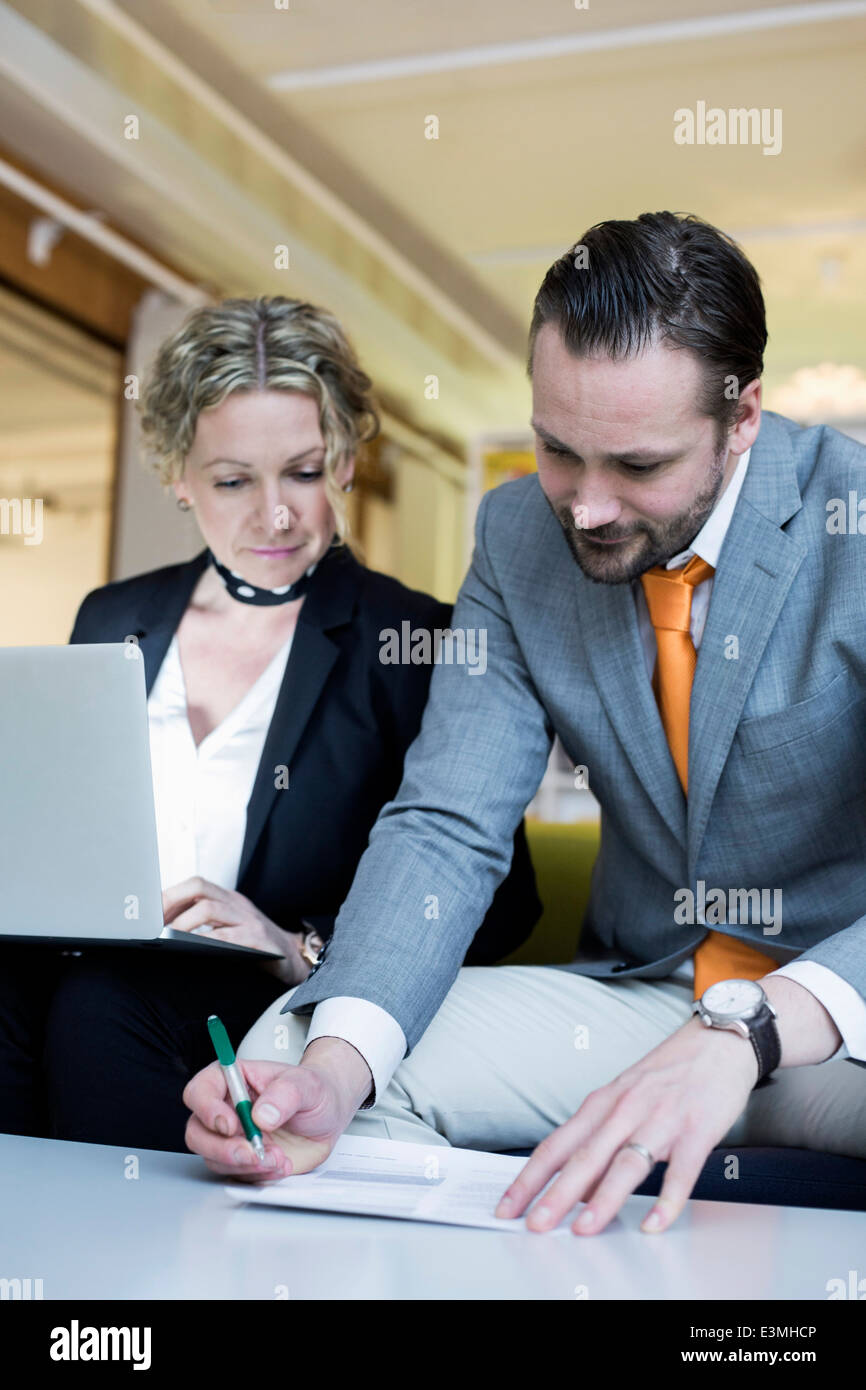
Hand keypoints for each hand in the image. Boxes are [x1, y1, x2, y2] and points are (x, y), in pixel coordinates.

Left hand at [163, 876, 307, 984]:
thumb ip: (204, 924)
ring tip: (167, 938)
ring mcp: (248, 920)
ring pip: (209, 909)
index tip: (148, 912)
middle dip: (171, 902)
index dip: (169, 895)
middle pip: (199, 887)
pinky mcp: (259, 939)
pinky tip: (193, 951)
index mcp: (227, 899)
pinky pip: (228, 937)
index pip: (194, 885)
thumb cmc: (255, 945)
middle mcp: (237, 904)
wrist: (294, 958)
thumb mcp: (229, 928)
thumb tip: (163, 928)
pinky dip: (207, 942)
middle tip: (153, 923)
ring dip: (183, 923)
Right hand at [183, 1038, 373, 1181]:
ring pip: (214, 1158)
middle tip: (250, 1153)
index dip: (206, 1109)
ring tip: (278, 1158)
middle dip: (220, 1149)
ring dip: (244, 1165)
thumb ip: (285, 1094)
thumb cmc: (314, 1090)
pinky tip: (281, 1165)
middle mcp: (226, 1109)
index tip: (230, 1124)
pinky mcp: (244, 1161)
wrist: (330, 1113)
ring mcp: (233, 1138)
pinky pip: (237, 1175)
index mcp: (233, 1080)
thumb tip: (261, 1115)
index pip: (200, 1091)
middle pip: (198, 1132)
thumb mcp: (307, 1084)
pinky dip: (258, 1176)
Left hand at [495, 1016, 758, 1235]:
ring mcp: (661, 1120)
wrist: (717, 1042)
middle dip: (556, 1195)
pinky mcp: (696, 1131)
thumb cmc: (668, 1072)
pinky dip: (667, 1200)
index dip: (529, 1178)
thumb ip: (599, 1138)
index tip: (508, 1206)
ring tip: (584, 1229)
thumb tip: (577, 1188)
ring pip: (626, 1164)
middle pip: (584, 1157)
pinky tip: (654, 1223)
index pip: (556, 1145)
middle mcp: (625, 1110)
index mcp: (602, 1103)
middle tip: (535, 1225)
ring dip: (603, 1200)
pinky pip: (680, 1171)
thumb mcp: (623, 1097)